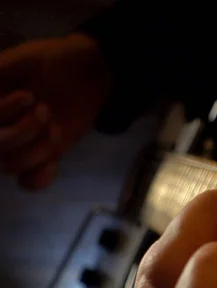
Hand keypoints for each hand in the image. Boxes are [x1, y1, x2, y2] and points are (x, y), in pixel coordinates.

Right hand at [0, 33, 110, 189]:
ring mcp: (19, 143)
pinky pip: (29, 181)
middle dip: (19, 134)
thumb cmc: (53, 58)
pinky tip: (53, 163)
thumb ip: (0, 69)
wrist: (89, 71)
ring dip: (36, 150)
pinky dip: (39, 177)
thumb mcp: (23, 58)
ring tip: (54, 127)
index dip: (2, 113)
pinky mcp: (42, 155)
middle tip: (45, 110)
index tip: (28, 96)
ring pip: (10, 166)